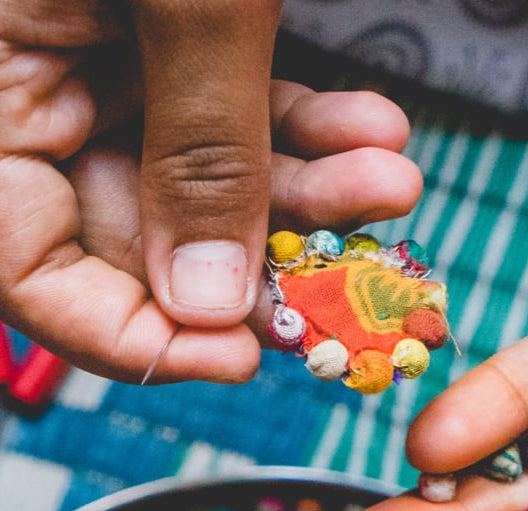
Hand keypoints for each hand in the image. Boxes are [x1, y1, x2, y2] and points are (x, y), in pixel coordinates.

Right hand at [0, 0, 421, 382]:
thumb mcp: (179, 2)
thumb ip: (198, 149)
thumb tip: (214, 304)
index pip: (32, 275)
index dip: (136, 337)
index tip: (241, 358)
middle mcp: (42, 102)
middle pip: (146, 238)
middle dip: (265, 261)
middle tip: (350, 285)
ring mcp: (104, 74)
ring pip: (214, 181)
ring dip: (314, 195)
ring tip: (391, 183)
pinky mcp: (167, 45)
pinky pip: (240, 113)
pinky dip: (310, 130)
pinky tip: (375, 131)